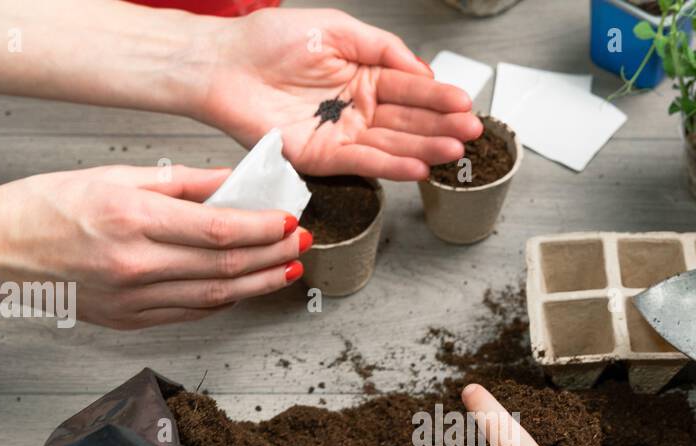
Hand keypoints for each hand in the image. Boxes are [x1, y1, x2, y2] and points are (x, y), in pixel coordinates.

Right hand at [0, 165, 306, 329]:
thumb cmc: (47, 205)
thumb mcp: (114, 176)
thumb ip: (180, 182)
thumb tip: (232, 182)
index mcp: (131, 219)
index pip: (219, 230)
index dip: (263, 229)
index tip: (289, 220)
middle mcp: (134, 264)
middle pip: (224, 267)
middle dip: (272, 256)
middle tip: (301, 245)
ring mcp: (131, 299)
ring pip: (213, 297)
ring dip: (257, 284)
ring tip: (285, 270)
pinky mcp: (126, 321)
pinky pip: (189, 314)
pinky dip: (222, 301)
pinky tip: (243, 288)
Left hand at [195, 8, 482, 179]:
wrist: (224, 63)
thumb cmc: (269, 40)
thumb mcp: (338, 28)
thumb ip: (383, 47)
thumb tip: (421, 69)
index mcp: (364, 76)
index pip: (411, 89)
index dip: (439, 97)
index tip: (465, 105)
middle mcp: (357, 109)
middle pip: (408, 120)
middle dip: (441, 127)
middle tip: (471, 133)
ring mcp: (342, 134)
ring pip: (391, 144)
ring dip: (424, 149)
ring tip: (453, 152)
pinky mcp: (321, 157)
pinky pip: (362, 163)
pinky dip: (390, 166)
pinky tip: (418, 168)